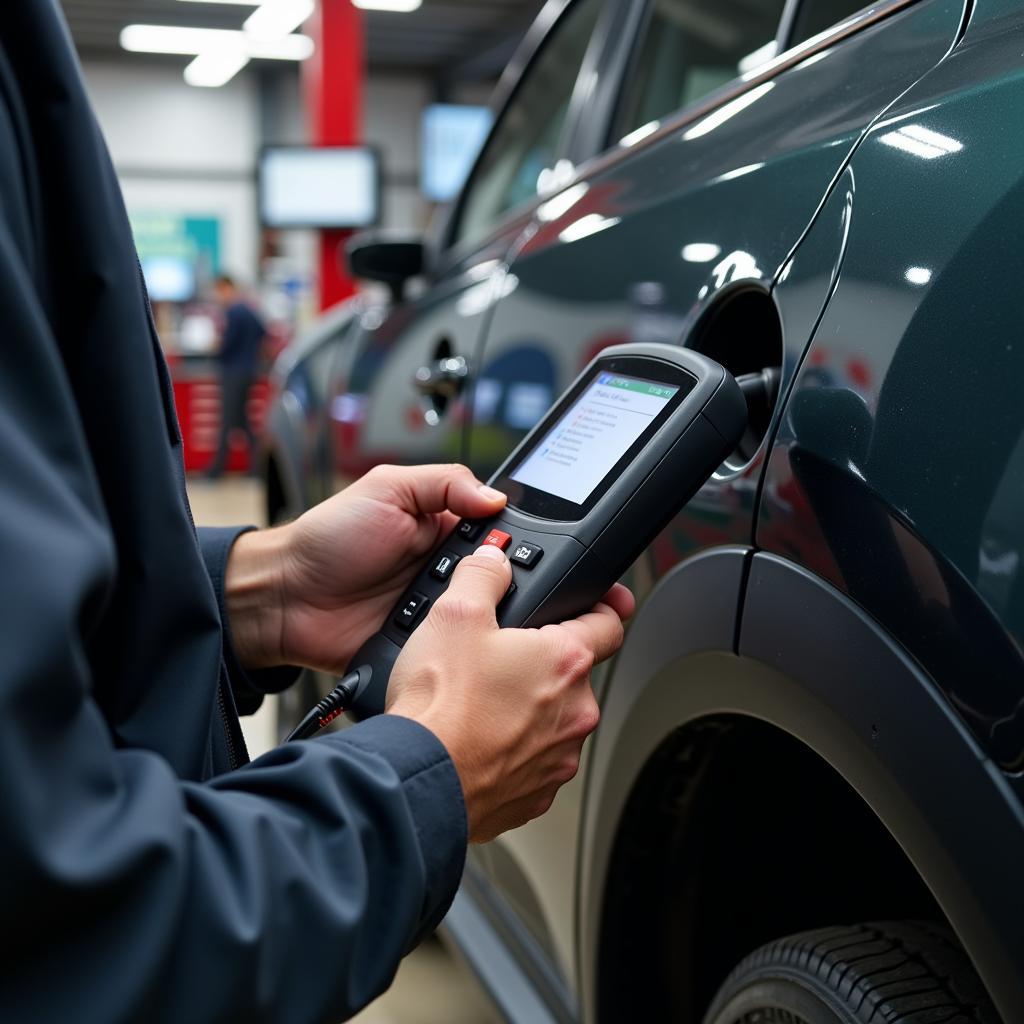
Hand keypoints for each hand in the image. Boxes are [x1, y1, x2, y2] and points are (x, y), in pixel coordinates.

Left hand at [225, 464, 506, 671]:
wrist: (286, 597)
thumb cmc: (328, 538)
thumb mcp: (386, 488)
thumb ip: (445, 483)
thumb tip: (497, 496)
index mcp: (442, 527)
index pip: (498, 530)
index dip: (508, 534)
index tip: (507, 540)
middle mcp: (445, 570)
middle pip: (497, 576)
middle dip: (496, 577)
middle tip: (481, 574)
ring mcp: (435, 610)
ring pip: (481, 615)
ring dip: (474, 611)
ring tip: (456, 603)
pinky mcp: (423, 645)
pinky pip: (452, 648)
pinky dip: (452, 643)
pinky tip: (447, 636)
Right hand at [387, 544, 634, 842]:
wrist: (418, 781)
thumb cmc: (439, 706)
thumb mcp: (454, 614)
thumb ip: (482, 576)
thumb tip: (493, 561)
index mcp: (566, 662)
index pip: (610, 623)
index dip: (604, 606)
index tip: (602, 603)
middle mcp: (575, 712)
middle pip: (572, 673)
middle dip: (540, 663)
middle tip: (497, 659)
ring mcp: (558, 758)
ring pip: (552, 719)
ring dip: (527, 708)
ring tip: (478, 703)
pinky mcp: (536, 793)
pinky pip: (533, 760)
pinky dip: (511, 748)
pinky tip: (476, 738)